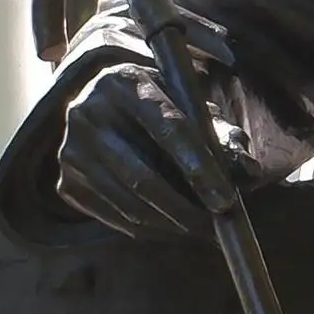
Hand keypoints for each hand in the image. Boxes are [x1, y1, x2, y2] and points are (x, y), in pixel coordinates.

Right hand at [46, 55, 250, 241]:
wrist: (101, 108)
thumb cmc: (157, 106)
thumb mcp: (187, 104)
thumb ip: (219, 132)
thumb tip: (247, 167)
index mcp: (125, 81)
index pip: (168, 128)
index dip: (200, 168)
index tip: (225, 200)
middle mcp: (88, 112)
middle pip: (143, 176)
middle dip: (185, 209)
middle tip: (216, 229)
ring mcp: (71, 150)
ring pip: (129, 202)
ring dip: (170, 225)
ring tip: (200, 232)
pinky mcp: (65, 181)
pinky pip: (114, 217)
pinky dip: (148, 230)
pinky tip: (172, 229)